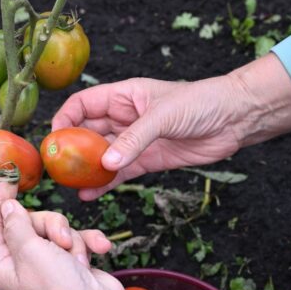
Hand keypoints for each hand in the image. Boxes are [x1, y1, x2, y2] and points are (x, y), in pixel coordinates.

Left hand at [0, 179, 127, 289]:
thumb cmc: (60, 289)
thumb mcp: (31, 250)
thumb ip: (16, 224)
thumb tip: (6, 206)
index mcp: (1, 267)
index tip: (5, 179)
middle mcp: (21, 266)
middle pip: (27, 223)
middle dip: (49, 225)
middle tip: (61, 238)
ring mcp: (47, 265)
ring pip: (53, 229)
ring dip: (70, 238)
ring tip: (76, 256)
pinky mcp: (70, 263)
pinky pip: (75, 240)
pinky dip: (87, 243)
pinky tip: (99, 249)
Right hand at [52, 76, 242, 199]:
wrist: (236, 119)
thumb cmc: (202, 102)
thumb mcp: (164, 115)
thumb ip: (135, 139)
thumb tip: (107, 162)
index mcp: (123, 95)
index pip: (83, 104)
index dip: (65, 119)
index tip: (54, 139)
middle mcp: (124, 117)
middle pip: (87, 132)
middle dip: (71, 149)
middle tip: (57, 168)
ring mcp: (135, 140)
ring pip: (101, 156)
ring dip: (86, 170)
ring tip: (70, 186)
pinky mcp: (148, 160)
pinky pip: (120, 173)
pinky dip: (106, 183)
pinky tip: (90, 194)